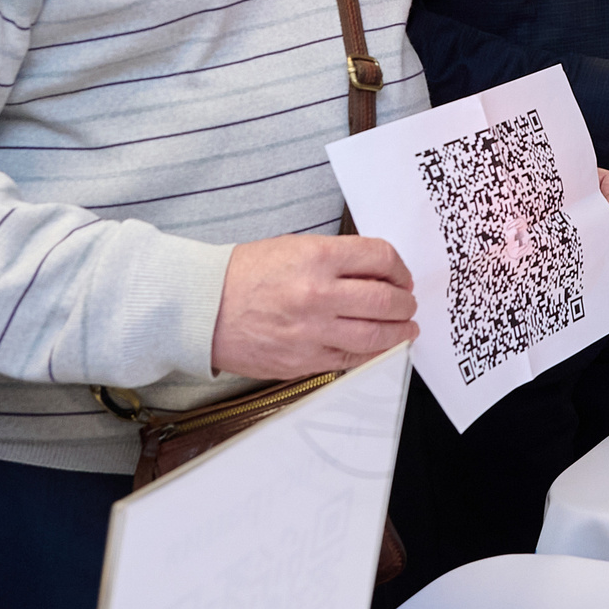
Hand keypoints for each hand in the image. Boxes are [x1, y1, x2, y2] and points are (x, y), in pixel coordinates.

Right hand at [210, 233, 417, 379]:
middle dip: (405, 302)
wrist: (200, 308)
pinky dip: (372, 352)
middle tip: (407, 302)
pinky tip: (379, 345)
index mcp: (316, 258)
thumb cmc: (243, 275)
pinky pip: (351, 359)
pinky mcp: (303, 361)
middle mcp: (317, 295)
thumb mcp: (294, 247)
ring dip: (399, 331)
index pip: (381, 258)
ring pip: (376, 335)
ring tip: (406, 327)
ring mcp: (311, 332)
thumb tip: (378, 273)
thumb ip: (337, 258)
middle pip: (385, 300)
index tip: (400, 275)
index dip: (399, 268)